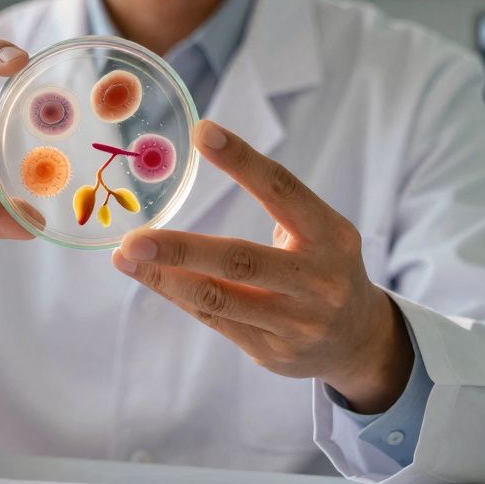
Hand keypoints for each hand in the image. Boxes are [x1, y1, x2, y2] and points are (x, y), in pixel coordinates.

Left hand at [111, 120, 411, 413]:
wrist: (359, 341)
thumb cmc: (323, 269)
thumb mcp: (321, 233)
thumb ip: (278, 208)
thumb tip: (206, 162)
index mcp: (330, 236)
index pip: (283, 190)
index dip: (243, 161)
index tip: (203, 132)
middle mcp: (317, 280)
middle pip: (241, 260)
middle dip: (182, 249)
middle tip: (135, 237)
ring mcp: (295, 321)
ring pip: (218, 297)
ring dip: (165, 277)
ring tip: (125, 258)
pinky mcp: (273, 351)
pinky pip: (214, 320)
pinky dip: (177, 295)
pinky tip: (149, 277)